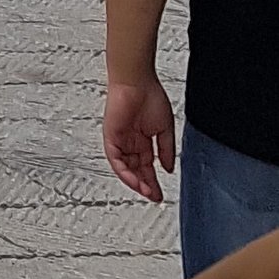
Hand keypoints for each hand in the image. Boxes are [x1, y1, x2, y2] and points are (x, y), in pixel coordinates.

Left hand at [104, 77, 176, 200]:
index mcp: (143, 139)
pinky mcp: (110, 135)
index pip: (147, 165)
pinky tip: (134, 180)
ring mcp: (120, 138)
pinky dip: (123, 170)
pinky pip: (114, 158)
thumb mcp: (164, 129)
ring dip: (135, 181)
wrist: (137, 81)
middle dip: (145, 185)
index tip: (159, 193)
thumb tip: (168, 168)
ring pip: (124, 167)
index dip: (153, 181)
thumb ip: (166, 150)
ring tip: (146, 192)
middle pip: (136, 169)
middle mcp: (130, 141)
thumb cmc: (150, 96)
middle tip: (154, 197)